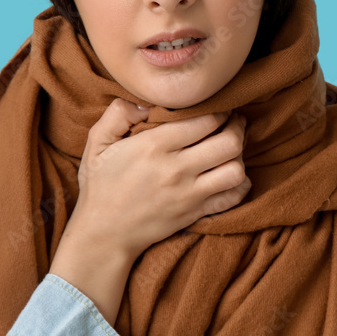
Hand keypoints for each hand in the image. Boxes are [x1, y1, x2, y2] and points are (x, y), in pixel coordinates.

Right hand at [67, 97, 250, 262]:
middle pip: (229, 143)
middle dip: (237, 127)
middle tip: (232, 122)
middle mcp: (176, 169)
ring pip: (236, 170)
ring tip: (231, 147)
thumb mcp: (96, 143)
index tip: (217, 108)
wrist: (103, 235)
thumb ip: (118, 114)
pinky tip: (230, 174)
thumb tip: (144, 101)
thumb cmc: (100, 186)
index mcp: (154, 146)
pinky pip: (233, 197)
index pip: (205, 120)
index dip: (218, 110)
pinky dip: (240, 185)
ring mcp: (189, 194)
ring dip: (239, 156)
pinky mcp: (196, 213)